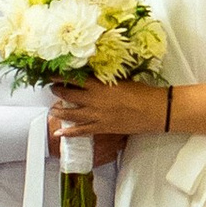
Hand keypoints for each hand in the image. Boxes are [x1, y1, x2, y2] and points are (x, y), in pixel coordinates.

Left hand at [49, 80, 166, 140]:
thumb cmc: (141, 92)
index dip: (61, 77)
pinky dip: (69, 132)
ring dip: (59, 110)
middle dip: (57, 92)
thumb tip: (93, 78)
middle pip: (69, 95)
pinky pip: (81, 131)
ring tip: (53, 108)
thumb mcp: (120, 80)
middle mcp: (94, 100)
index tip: (53, 75)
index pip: (74, 79)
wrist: (153, 110)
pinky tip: (60, 132)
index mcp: (99, 85)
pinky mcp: (102, 127)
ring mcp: (97, 115)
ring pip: (71, 113)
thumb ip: (104, 80)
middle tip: (52, 89)